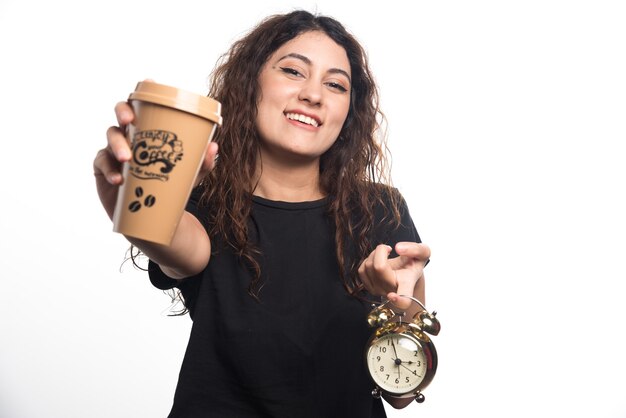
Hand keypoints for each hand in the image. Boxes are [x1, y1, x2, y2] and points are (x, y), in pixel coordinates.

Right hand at [93, 98, 218, 219]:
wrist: (151, 212)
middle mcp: (130, 133)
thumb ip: (202, 162)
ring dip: (118, 145)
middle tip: (129, 121)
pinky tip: (118, 180)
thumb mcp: (189, 175)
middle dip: (123, 111)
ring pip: (110, 136)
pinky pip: (101, 163)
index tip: (147, 83)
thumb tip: (213, 147)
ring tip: (127, 159)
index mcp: (149, 128)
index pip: (143, 104)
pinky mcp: (102, 168)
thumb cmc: (169, 184)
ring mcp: (113, 149)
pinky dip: (109, 170)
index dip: (142, 92)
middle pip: (121, 112)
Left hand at [358, 242, 429, 309]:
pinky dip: (368, 260)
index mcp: (407, 284)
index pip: (404, 299)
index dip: (399, 300)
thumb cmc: (414, 263)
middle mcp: (392, 290)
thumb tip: (398, 248)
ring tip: (384, 254)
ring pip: (368, 266)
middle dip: (381, 251)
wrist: (406, 273)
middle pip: (379, 267)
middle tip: (388, 248)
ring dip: (374, 254)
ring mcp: (379, 291)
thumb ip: (415, 249)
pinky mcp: (369, 288)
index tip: (392, 296)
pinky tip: (378, 260)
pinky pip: (362, 269)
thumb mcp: (423, 252)